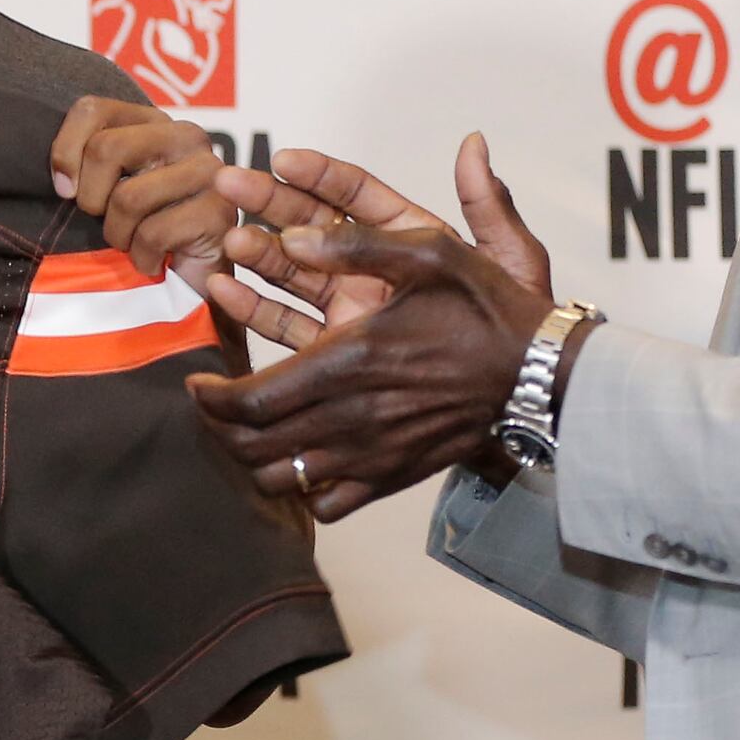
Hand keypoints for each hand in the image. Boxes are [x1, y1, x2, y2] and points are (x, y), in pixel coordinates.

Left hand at [53, 96, 230, 287]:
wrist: (190, 280)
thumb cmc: (140, 231)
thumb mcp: (104, 191)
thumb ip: (83, 165)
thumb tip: (64, 182)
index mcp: (154, 122)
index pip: (92, 110)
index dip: (65, 153)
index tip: (66, 190)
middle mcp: (185, 136)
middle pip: (105, 149)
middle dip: (92, 199)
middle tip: (109, 222)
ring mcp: (208, 172)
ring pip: (127, 197)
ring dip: (119, 235)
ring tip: (134, 244)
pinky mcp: (217, 212)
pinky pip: (153, 234)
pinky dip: (143, 258)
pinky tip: (155, 261)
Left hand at [187, 221, 556, 523]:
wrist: (542, 375)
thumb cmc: (486, 309)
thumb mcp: (431, 253)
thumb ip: (356, 243)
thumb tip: (293, 236)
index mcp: (348, 364)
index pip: (248, 401)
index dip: (208, 397)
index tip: (197, 381)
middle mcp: (352, 418)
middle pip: (251, 447)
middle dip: (215, 428)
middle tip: (209, 404)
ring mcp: (373, 455)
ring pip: (281, 480)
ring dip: (248, 459)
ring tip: (242, 431)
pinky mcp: (393, 476)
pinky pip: (328, 504)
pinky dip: (300, 489)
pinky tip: (297, 460)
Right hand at [202, 135, 552, 350]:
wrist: (511, 396)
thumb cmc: (517, 327)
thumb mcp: (509, 259)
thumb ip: (487, 204)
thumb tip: (474, 144)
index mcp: (410, 238)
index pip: (357, 195)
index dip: (320, 174)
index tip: (283, 160)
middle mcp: (374, 269)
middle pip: (312, 225)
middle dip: (269, 202)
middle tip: (229, 183)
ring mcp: (350, 308)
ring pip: (292, 271)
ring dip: (257, 253)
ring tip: (229, 239)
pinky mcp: (334, 349)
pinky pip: (286, 323)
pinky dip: (253, 306)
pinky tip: (224, 289)